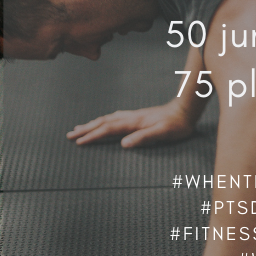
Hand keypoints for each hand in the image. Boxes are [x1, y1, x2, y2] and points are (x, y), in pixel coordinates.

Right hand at [66, 102, 195, 147]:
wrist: (186, 111)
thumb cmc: (177, 125)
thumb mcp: (162, 133)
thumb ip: (144, 138)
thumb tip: (124, 144)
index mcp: (134, 122)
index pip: (108, 129)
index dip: (92, 136)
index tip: (78, 142)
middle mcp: (131, 117)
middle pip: (103, 123)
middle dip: (86, 129)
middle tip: (69, 134)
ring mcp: (133, 116)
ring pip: (107, 119)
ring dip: (92, 124)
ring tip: (79, 128)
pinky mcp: (138, 117)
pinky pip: (114, 119)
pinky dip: (103, 121)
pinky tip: (103, 122)